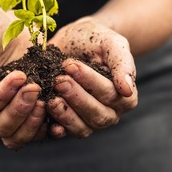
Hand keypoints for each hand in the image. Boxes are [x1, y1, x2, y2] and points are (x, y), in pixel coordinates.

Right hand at [0, 7, 47, 149]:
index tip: (20, 74)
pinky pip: (40, 130)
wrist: (8, 25)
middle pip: (1, 128)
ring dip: (33, 123)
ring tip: (47, 100)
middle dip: (19, 111)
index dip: (3, 96)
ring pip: (19, 136)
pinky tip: (60, 109)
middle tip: (34, 87)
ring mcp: (13, 113)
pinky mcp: (33, 110)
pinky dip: (49, 126)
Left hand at [46, 17, 137, 137]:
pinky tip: (45, 116)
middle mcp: (110, 113)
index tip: (71, 66)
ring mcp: (89, 121)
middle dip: (76, 97)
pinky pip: (64, 132)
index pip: (110, 94)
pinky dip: (55, 127)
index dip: (90, 82)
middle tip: (59, 80)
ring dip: (65, 114)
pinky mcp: (69, 123)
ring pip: (82, 127)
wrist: (73, 40)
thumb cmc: (95, 39)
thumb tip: (127, 90)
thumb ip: (122, 63)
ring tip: (50, 98)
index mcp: (125, 96)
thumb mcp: (111, 43)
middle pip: (97, 115)